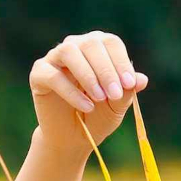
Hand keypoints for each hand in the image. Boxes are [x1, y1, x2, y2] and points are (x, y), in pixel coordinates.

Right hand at [30, 31, 148, 154]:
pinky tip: (86, 107)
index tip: (129, 84)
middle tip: (115, 94)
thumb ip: (128, 92)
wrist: (73, 138)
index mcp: (98, 48)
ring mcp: (55, 58)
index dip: (120, 61)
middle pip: (90, 44)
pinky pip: (53, 75)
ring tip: (100, 98)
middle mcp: (76, 47)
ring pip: (69, 52)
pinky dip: (71, 91)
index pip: (110, 42)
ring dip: (88, 75)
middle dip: (106, 70)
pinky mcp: (39, 74)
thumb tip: (142, 79)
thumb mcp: (117, 106)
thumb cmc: (98, 116)